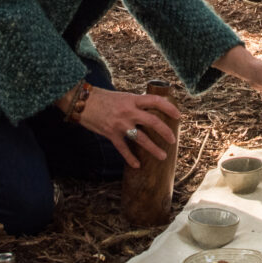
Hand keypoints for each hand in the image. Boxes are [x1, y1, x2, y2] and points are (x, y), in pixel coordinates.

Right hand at [58, 85, 179, 168]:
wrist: (82, 101)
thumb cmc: (104, 98)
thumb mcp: (123, 97)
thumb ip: (136, 104)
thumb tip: (150, 112)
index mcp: (133, 99)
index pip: (156, 102)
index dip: (169, 108)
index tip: (178, 116)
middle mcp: (129, 111)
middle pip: (153, 122)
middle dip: (166, 132)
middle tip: (173, 140)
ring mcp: (120, 124)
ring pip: (141, 139)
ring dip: (153, 149)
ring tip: (163, 156)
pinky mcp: (111, 134)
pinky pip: (123, 149)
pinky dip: (130, 158)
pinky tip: (137, 165)